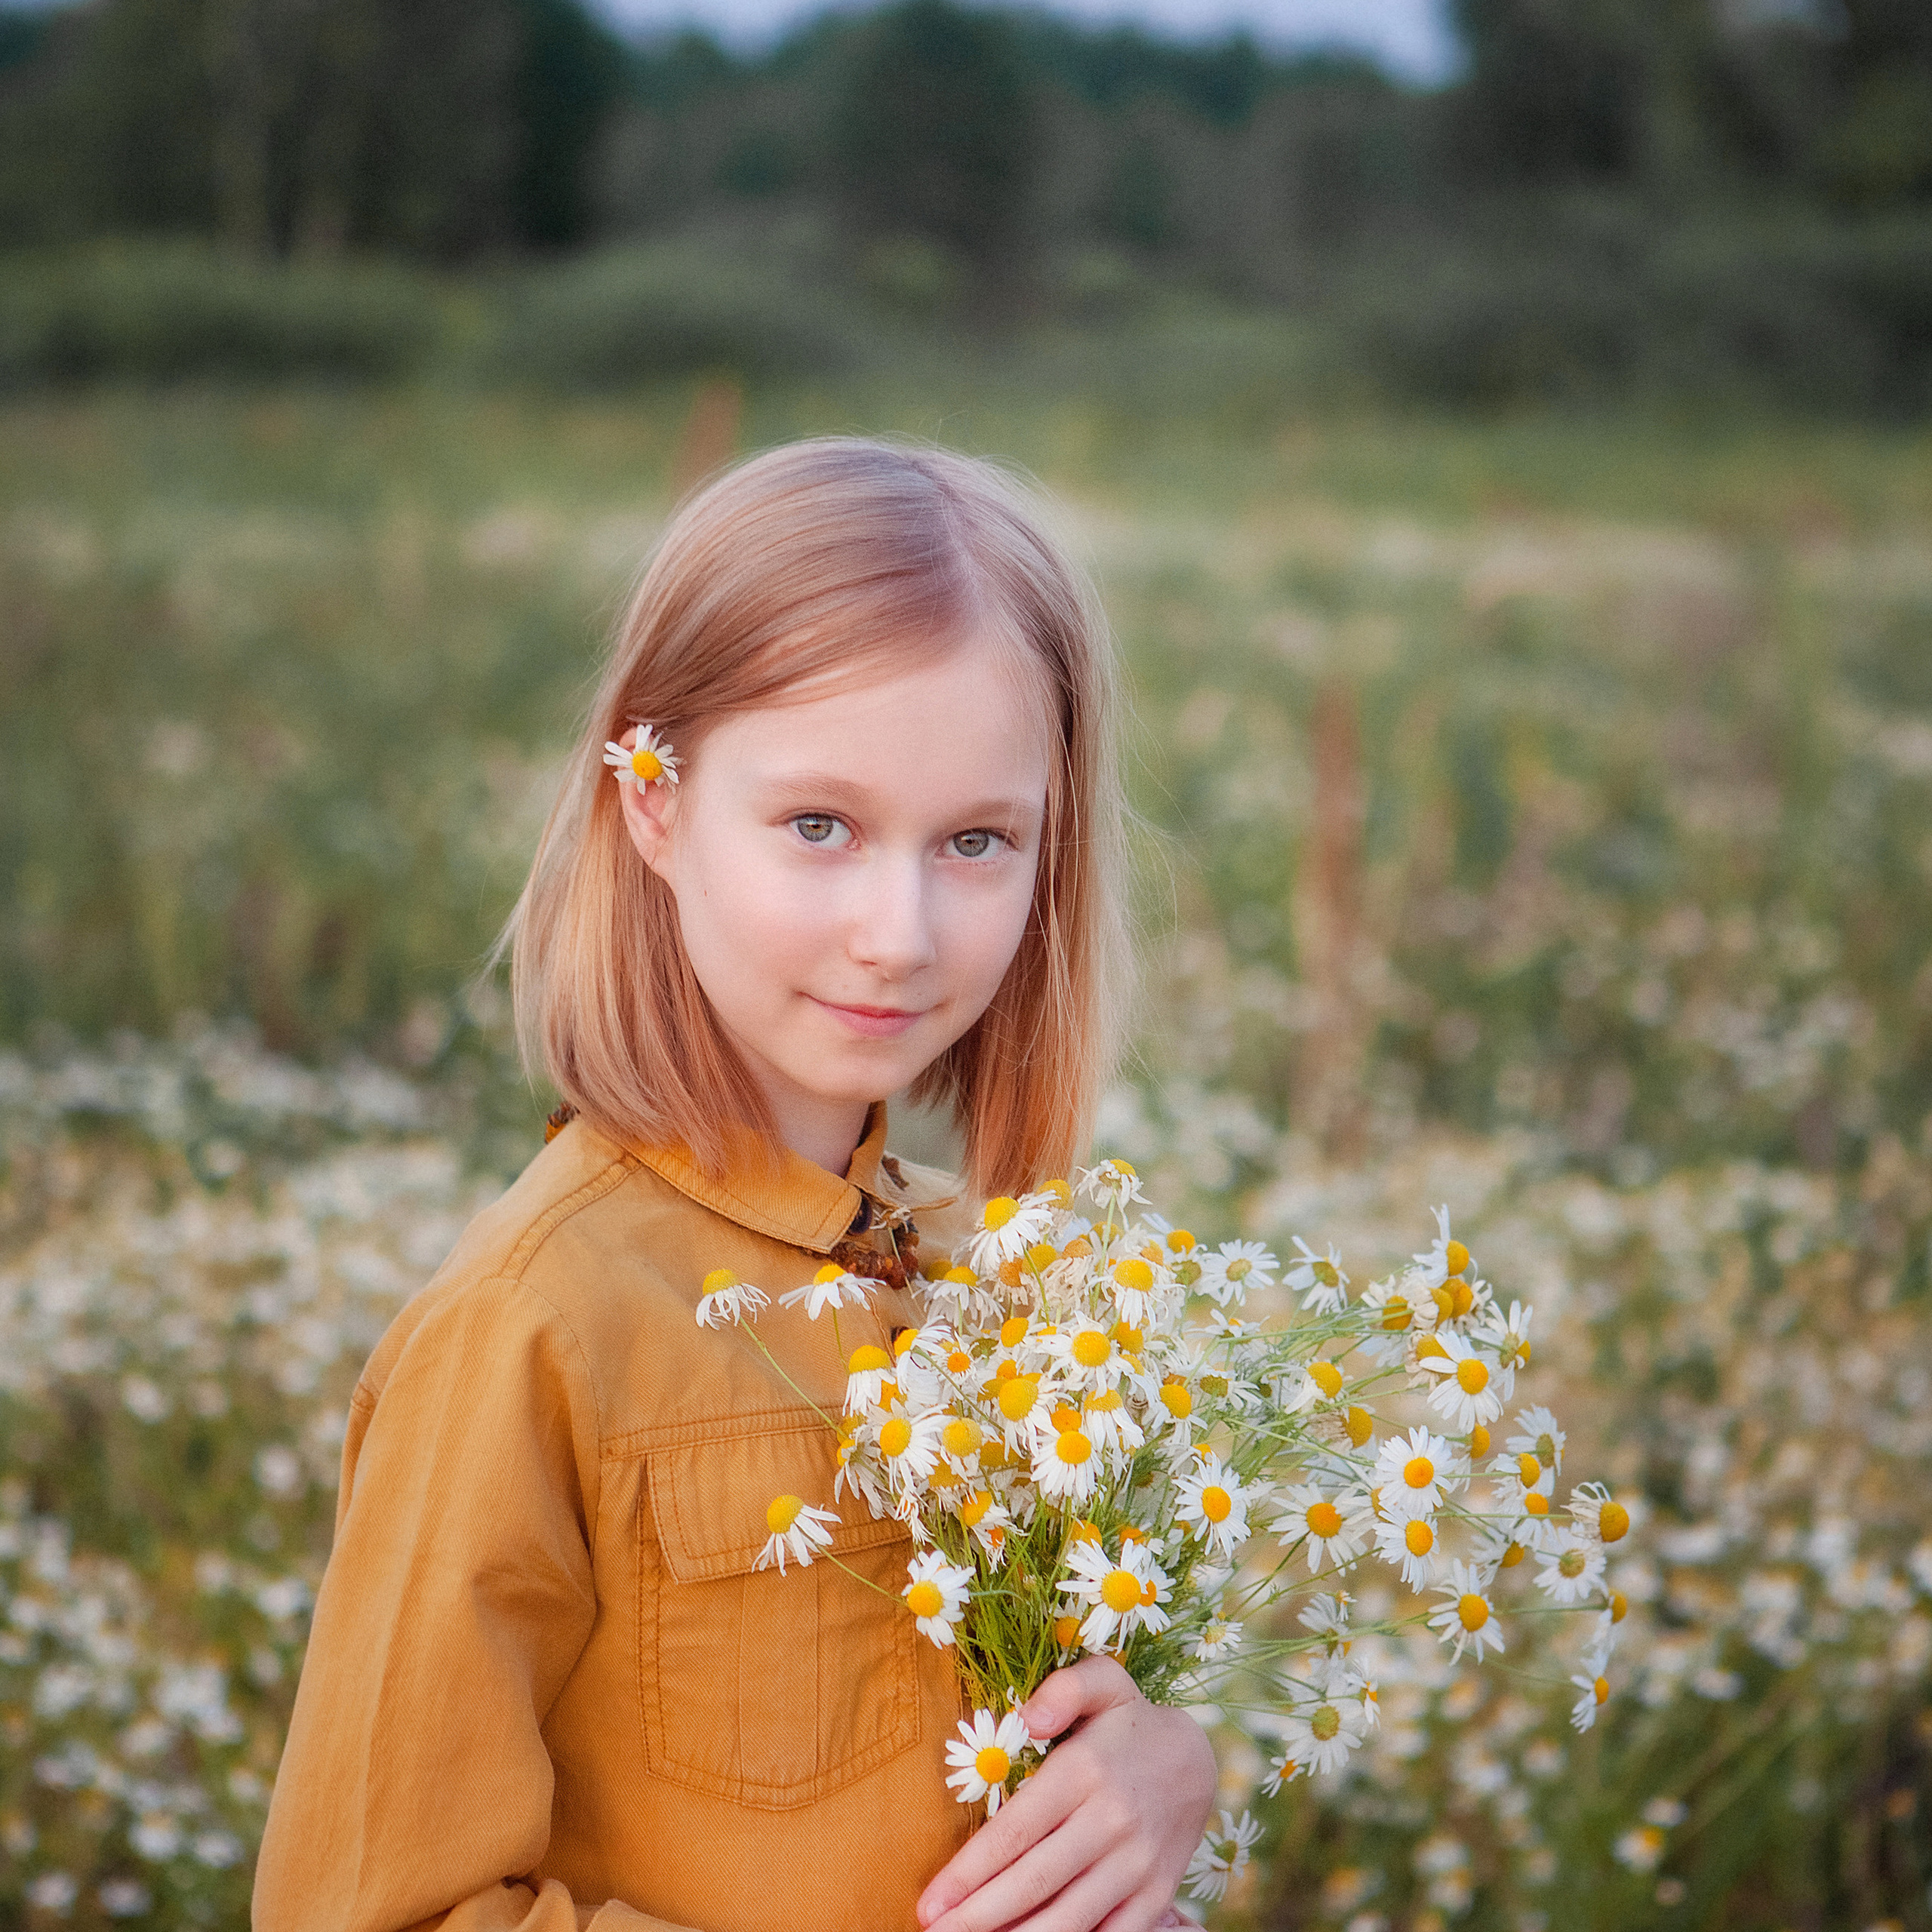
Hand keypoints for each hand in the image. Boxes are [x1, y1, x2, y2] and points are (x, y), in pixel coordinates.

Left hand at [917, 1657, 1218, 1931]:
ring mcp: (1137, 1864)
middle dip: (978, 1916)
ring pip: (1068, 1918)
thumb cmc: (1129, 1723)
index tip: (930, 1900)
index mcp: (1084, 1771)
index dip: (968, 1871)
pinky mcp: (1156, 1894)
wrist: (1199, 1761)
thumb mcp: (1101, 1682)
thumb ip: (1062, 1689)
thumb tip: (1028, 1717)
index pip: (1015, 1831)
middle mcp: (1111, 1820)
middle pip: (1033, 1882)